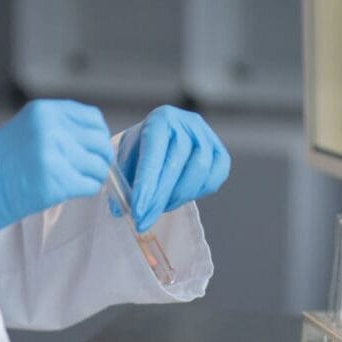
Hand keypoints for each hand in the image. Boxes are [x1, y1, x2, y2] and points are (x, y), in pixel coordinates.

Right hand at [0, 100, 112, 243]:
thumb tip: (93, 138)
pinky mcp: (57, 181)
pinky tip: (69, 189)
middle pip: (99, 141)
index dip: (98, 135)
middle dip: (99, 157)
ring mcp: (54, 154)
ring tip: (75, 179)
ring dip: (92, 175)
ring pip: (98, 165)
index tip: (94, 147)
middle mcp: (51, 128)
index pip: (92, 117)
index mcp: (44, 111)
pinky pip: (90, 185)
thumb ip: (58, 127)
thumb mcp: (27, 129)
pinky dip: (85, 189)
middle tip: (90, 168)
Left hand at [123, 106, 230, 232]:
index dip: (146, 186)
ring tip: (161, 207)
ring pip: (198, 171)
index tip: (138, 211)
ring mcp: (207, 136)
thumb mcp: (126, 160)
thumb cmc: (143, 150)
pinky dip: (197, 193)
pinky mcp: (220, 153)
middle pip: (176, 164)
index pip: (153, 155)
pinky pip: (214, 179)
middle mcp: (186, 123)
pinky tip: (179, 197)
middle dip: (158, 199)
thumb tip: (120, 210)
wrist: (163, 139)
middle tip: (144, 221)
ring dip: (178, 197)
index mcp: (159, 120)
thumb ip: (122, 183)